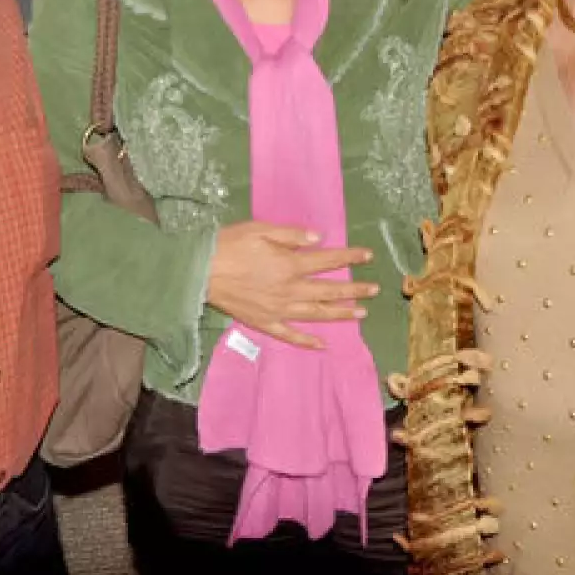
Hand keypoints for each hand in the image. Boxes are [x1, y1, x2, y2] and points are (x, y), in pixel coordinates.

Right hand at [207, 221, 377, 349]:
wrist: (200, 272)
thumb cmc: (229, 245)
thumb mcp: (260, 229)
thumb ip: (291, 235)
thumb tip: (319, 239)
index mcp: (289, 264)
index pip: (327, 260)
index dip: (350, 257)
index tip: (368, 255)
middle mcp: (289, 290)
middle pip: (328, 290)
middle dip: (354, 289)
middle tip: (375, 289)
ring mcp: (278, 310)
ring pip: (316, 314)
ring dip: (340, 313)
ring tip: (360, 313)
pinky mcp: (264, 323)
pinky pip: (290, 335)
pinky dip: (307, 341)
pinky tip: (322, 344)